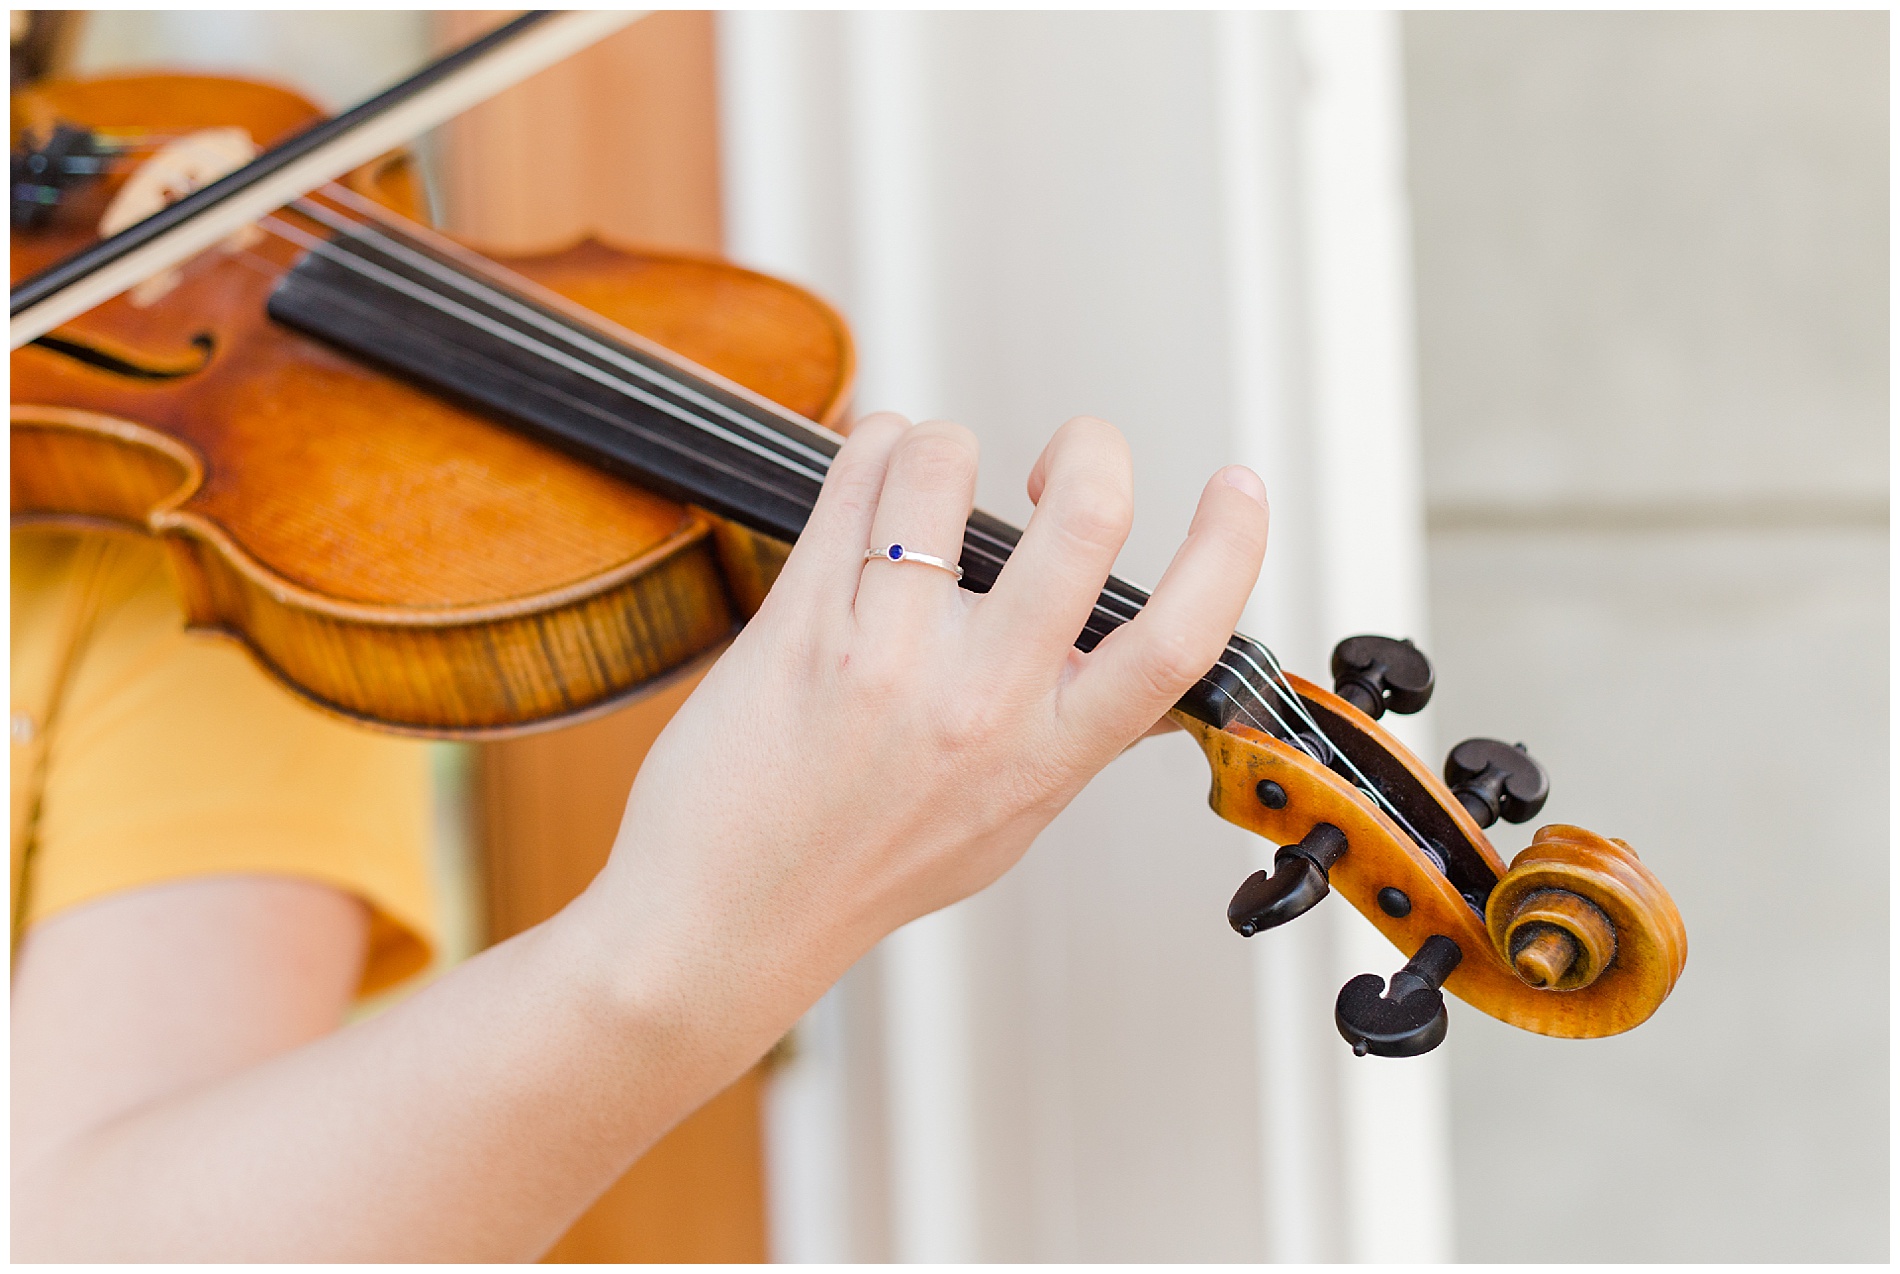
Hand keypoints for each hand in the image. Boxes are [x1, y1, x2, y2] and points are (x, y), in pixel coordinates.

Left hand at [578, 412, 1268, 1049]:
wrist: (724, 919)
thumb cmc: (864, 871)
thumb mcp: (1007, 822)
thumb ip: (1074, 741)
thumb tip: (1154, 681)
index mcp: (1048, 755)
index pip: (1177, 644)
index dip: (1230, 548)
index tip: (1240, 487)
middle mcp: (979, 705)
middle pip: (1084, 524)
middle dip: (1092, 448)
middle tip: (1064, 456)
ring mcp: (886, 660)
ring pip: (944, 467)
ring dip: (943, 444)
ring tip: (927, 473)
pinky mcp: (799, 626)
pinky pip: (852, 483)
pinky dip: (870, 449)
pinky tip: (870, 474)